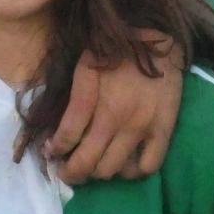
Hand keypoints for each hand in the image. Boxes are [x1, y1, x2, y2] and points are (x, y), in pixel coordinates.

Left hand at [47, 35, 182, 184]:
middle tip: (66, 169)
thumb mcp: (85, 66)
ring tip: (92, 165)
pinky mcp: (164, 131)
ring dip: (97, 172)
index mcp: (93, 100)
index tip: (50, 152)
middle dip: (71, 171)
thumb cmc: (115, 50)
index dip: (54, 150)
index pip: (67, 138)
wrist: (157, 40)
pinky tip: (123, 163)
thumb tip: (60, 129)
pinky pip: (147, 167)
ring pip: (113, 170)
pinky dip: (131, 171)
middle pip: (88, 163)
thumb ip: (74, 98)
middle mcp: (116, 120)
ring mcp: (142, 128)